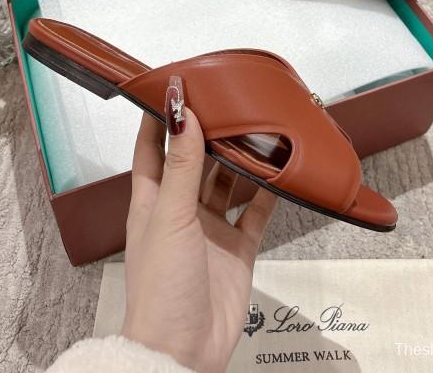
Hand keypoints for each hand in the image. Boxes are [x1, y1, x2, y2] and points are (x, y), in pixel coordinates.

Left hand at [121, 105, 276, 372]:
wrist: (184, 352)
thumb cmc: (161, 288)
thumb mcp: (170, 216)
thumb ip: (181, 165)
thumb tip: (182, 114)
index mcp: (152, 201)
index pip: (153, 147)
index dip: (162, 117)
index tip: (176, 86)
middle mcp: (180, 210)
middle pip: (195, 160)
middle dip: (210, 132)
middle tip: (230, 100)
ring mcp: (211, 229)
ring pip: (228, 182)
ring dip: (241, 158)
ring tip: (259, 128)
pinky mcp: (237, 248)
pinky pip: (255, 213)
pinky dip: (268, 192)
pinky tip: (281, 172)